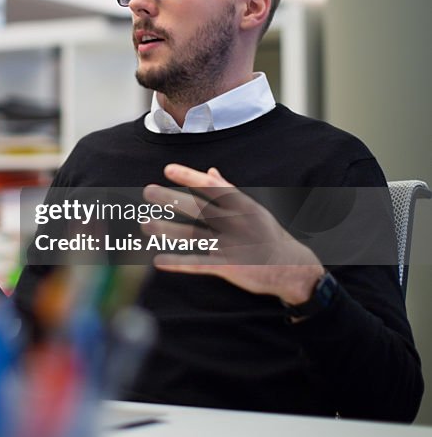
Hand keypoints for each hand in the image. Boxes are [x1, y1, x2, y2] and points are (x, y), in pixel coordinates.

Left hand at [143, 164, 323, 305]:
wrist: (291, 267)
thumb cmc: (268, 234)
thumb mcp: (253, 209)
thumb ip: (230, 190)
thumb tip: (210, 171)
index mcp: (242, 204)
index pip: (211, 186)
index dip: (189, 176)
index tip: (167, 169)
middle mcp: (236, 222)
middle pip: (198, 208)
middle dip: (171, 199)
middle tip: (147, 191)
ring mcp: (232, 244)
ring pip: (193, 236)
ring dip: (167, 230)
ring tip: (145, 225)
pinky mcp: (229, 266)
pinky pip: (199, 263)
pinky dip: (178, 262)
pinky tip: (158, 260)